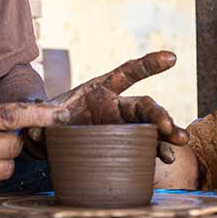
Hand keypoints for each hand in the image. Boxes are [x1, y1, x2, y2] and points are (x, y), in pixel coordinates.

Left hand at [29, 51, 188, 162]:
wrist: (47, 138)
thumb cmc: (46, 118)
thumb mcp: (39, 113)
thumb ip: (39, 117)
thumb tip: (36, 129)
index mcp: (100, 89)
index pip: (127, 72)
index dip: (148, 65)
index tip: (171, 59)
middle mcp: (116, 106)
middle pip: (143, 106)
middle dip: (159, 114)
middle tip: (168, 127)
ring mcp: (121, 127)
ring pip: (151, 127)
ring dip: (167, 133)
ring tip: (180, 142)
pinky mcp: (123, 145)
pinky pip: (145, 147)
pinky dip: (157, 151)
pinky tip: (166, 157)